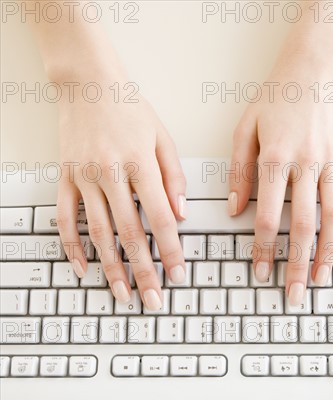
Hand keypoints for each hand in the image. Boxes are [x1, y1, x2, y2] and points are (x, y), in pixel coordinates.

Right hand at [56, 81, 186, 308]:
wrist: (87, 81)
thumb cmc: (130, 108)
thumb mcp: (163, 138)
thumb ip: (174, 177)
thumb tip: (182, 215)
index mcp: (140, 164)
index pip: (160, 218)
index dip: (171, 250)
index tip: (178, 274)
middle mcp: (110, 173)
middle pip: (130, 233)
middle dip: (144, 270)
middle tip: (153, 299)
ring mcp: (83, 177)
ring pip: (98, 232)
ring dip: (111, 267)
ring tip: (122, 294)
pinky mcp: (64, 178)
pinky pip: (64, 218)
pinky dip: (71, 246)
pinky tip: (82, 269)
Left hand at [228, 66, 332, 305]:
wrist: (313, 70)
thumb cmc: (275, 99)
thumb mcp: (245, 129)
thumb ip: (238, 171)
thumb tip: (233, 211)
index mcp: (276, 158)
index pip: (268, 217)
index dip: (264, 250)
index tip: (262, 273)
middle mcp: (307, 164)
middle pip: (303, 226)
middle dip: (299, 265)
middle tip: (295, 294)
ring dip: (328, 253)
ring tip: (321, 279)